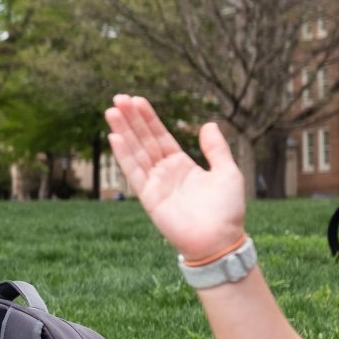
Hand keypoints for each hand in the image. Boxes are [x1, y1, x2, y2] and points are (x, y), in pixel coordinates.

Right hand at [105, 94, 246, 261]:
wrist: (220, 240)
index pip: (161, 136)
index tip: (136, 100)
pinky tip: (115, 137)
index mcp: (182, 164)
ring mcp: (155, 183)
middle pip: (144, 140)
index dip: (149, 118)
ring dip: (123, 131)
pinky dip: (124, 155)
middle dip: (131, 119)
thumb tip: (208, 124)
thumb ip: (216, 149)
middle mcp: (165, 171)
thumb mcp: (227, 172)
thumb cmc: (227, 210)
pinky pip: (134, 172)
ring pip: (136, 151)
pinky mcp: (149, 197)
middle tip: (118, 98)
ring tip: (111, 111)